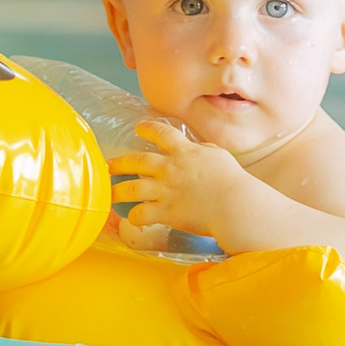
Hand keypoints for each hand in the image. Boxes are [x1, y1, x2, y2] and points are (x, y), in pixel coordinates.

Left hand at [110, 120, 249, 239]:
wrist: (235, 205)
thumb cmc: (233, 181)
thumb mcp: (219, 156)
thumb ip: (204, 150)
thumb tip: (198, 148)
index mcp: (184, 152)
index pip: (162, 133)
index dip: (148, 128)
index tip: (138, 127)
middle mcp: (170, 169)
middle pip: (137, 161)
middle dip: (120, 162)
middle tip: (110, 165)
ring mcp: (165, 190)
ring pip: (131, 189)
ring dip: (117, 191)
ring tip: (109, 193)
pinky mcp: (166, 211)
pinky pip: (141, 214)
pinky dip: (134, 217)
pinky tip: (133, 218)